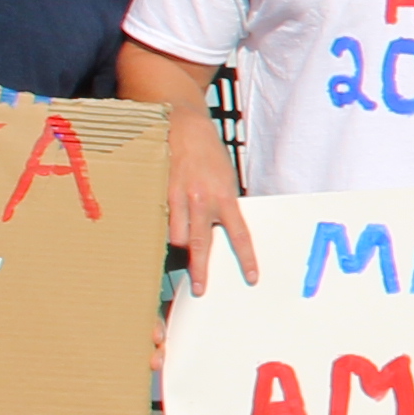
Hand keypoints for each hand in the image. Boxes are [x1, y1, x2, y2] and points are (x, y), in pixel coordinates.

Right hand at [163, 119, 255, 294]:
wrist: (186, 127)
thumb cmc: (209, 155)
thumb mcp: (226, 180)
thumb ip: (223, 205)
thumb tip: (223, 230)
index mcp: (225, 198)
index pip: (240, 235)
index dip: (246, 258)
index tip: (251, 276)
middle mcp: (203, 200)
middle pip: (202, 244)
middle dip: (199, 269)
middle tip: (199, 287)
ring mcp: (180, 198)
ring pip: (178, 236)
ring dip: (180, 246)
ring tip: (181, 251)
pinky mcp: (162, 193)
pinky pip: (163, 221)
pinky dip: (165, 229)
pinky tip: (162, 229)